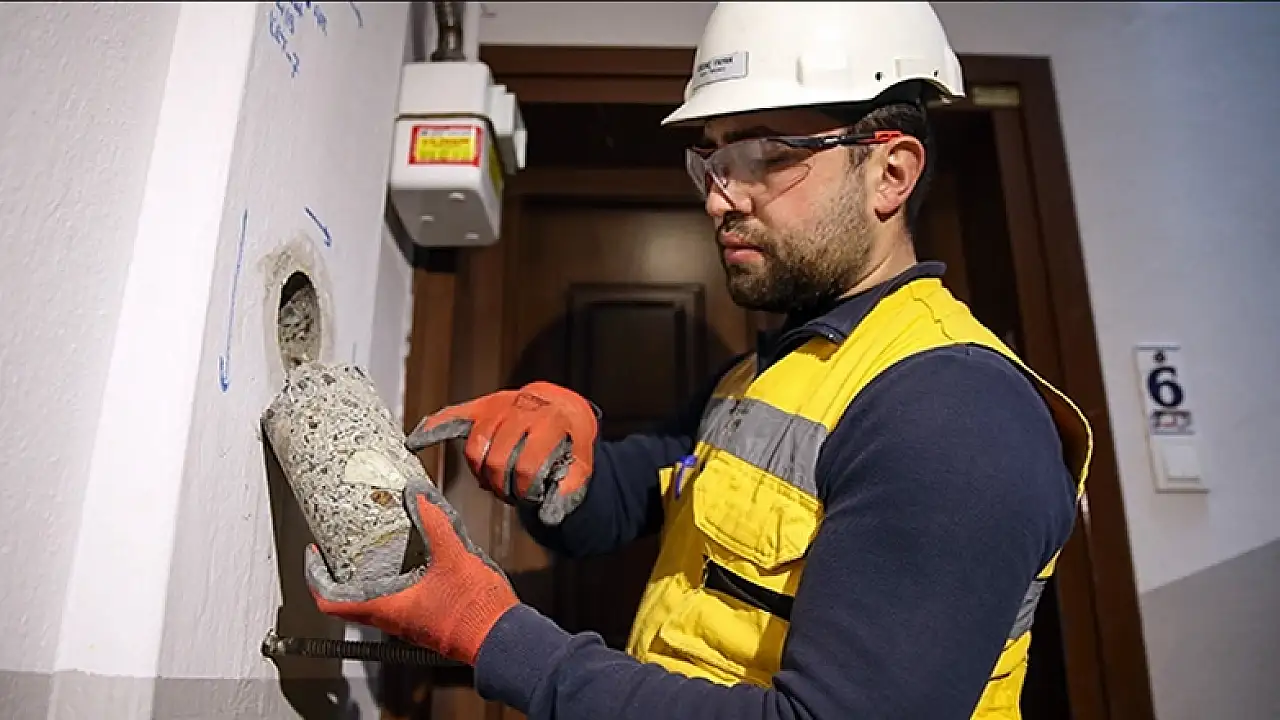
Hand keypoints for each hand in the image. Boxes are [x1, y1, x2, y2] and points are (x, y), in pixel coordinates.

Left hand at [304, 474, 517, 665]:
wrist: (502, 637)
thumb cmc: (476, 610)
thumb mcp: (453, 555)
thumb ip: (434, 523)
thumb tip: (417, 497)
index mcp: (388, 608)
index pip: (332, 602)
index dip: (315, 578)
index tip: (314, 557)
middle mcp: (394, 620)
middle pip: (351, 602)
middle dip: (342, 574)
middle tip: (341, 548)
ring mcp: (410, 623)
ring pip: (376, 602)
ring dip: (368, 578)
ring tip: (374, 549)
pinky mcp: (428, 621)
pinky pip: (400, 601)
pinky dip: (395, 581)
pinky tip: (413, 562)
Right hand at [405, 381, 598, 525]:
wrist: (564, 408)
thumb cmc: (571, 440)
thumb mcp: (581, 462)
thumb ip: (568, 488)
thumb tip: (548, 516)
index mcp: (551, 420)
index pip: (527, 466)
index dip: (526, 490)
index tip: (530, 498)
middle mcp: (522, 408)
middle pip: (497, 460)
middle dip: (503, 485)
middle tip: (511, 492)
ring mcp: (499, 405)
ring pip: (475, 448)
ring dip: (481, 472)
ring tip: (494, 480)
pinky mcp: (481, 406)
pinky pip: (452, 416)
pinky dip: (433, 428)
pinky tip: (414, 442)